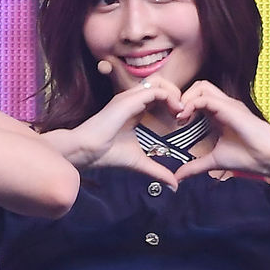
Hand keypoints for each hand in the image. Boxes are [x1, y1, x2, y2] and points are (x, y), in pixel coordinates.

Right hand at [52, 78, 183, 188]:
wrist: (85, 151)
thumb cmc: (104, 154)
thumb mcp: (138, 162)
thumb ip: (157, 170)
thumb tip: (174, 185)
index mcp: (132, 109)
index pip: (157, 96)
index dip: (172, 104)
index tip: (180, 121)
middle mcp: (130, 100)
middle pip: (160, 84)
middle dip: (176, 95)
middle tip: (184, 114)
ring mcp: (129, 98)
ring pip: (160, 83)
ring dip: (175, 94)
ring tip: (181, 111)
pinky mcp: (129, 100)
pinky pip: (156, 91)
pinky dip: (170, 98)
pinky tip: (176, 112)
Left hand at [172, 80, 269, 181]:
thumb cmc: (248, 157)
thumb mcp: (213, 161)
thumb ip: (195, 166)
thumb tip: (178, 177)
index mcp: (219, 115)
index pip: (197, 98)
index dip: (182, 105)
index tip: (175, 123)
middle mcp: (223, 106)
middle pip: (198, 87)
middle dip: (181, 97)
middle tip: (175, 117)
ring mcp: (228, 105)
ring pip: (201, 86)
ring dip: (185, 99)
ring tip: (179, 117)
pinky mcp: (230, 108)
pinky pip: (205, 98)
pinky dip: (190, 105)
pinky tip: (185, 119)